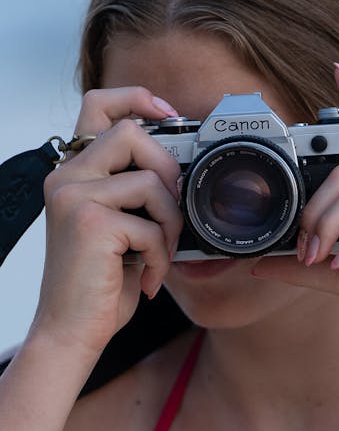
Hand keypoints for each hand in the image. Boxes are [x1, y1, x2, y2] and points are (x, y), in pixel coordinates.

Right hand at [32, 87, 182, 356]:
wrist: (71, 330)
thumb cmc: (99, 283)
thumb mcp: (118, 229)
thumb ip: (134, 194)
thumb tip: (178, 173)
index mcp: (73, 174)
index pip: (98, 107)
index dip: (137, 99)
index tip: (169, 114)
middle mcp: (67, 178)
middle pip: (133, 133)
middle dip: (169, 170)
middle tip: (173, 212)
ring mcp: (76, 197)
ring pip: (152, 182)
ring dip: (171, 224)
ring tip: (161, 255)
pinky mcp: (91, 223)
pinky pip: (152, 225)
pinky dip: (161, 256)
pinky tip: (149, 278)